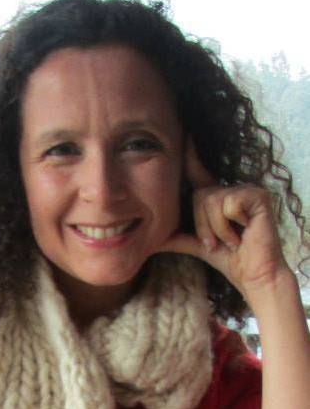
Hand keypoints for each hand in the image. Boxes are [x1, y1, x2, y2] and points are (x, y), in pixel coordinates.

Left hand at [161, 140, 289, 297]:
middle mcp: (230, 189)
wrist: (252, 275)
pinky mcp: (257, 195)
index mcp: (216, 197)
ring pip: (210, 200)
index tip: (184, 133)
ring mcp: (246, 190)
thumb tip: (150, 241)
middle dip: (203, 225)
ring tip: (231, 240)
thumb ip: (176, 237)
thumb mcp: (197, 244)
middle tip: (217, 243)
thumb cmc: (228, 259)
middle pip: (199, 195)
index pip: (199, 172)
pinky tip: (242, 234)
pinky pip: (226, 205)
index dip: (190, 154)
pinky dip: (228, 226)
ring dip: (215, 229)